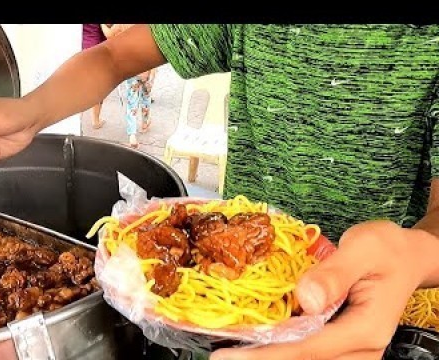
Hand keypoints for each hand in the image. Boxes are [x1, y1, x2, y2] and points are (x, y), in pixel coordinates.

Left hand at [211, 220, 430, 359]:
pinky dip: (279, 347)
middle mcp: (360, 348)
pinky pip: (306, 351)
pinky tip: (254, 339)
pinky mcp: (340, 344)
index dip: (265, 355)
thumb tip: (305, 298)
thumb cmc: (388, 250)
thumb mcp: (364, 249)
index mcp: (365, 329)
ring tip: (230, 348)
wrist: (406, 258)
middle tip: (220, 353)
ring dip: (266, 354)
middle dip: (259, 358)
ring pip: (303, 359)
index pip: (307, 350)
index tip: (229, 357)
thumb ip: (335, 273)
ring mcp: (350, 350)